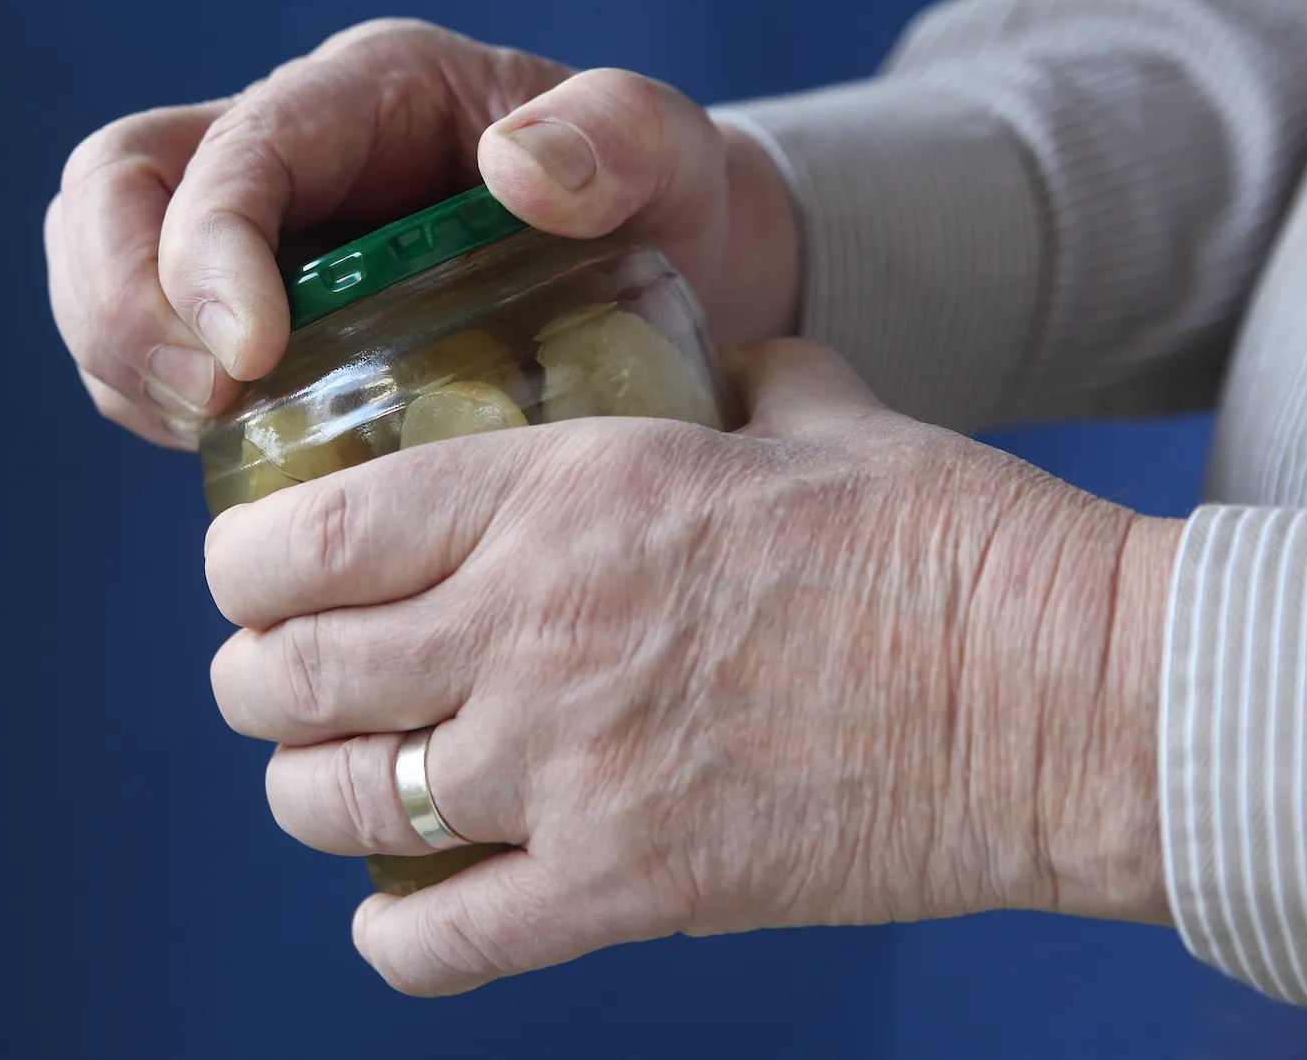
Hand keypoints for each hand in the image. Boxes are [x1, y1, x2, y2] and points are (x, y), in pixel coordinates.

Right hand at [43, 19, 800, 447]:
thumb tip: (516, 165)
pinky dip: (150, 400)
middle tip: (205, 406)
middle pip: (113, 187)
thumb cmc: (664, 201)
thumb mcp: (673, 159)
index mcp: (367, 94)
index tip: (248, 360)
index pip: (232, 148)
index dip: (205, 250)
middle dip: (121, 301)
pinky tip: (234, 453)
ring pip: (102, 261)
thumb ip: (623, 137)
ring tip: (212, 436)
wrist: (668, 260)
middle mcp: (287, 145)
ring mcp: (254, 226)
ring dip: (122, 357)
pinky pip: (145, 344)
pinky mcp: (247, 305)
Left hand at [204, 339, 1180, 994]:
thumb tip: (727, 362)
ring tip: (325, 785)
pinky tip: (403, 913)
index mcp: (565, 490)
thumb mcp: (820, 414)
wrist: (1066, 697)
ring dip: (304, 796)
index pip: (311, 531)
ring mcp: (573, 769)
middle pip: (288, 675)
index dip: (240, 563)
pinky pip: (440, 943)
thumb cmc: (953, 539)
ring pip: (335, 808)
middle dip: (250, 680)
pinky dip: (393, 939)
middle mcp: (535, 626)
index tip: (247, 574)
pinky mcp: (631, 889)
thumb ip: (736, 382)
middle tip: (269, 681)